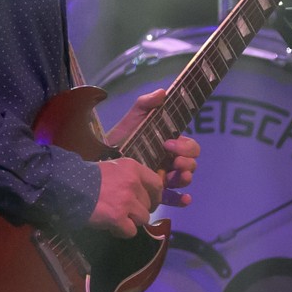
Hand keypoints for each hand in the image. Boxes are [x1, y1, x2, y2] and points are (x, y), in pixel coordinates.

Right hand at [88, 157, 162, 236]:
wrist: (68, 186)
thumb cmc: (87, 176)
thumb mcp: (112, 167)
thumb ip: (128, 177)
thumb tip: (139, 191)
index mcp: (133, 169)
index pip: (157, 185)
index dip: (155, 196)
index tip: (150, 203)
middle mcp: (133, 184)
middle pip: (149, 204)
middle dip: (139, 211)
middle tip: (125, 212)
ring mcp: (127, 201)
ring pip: (143, 219)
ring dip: (131, 221)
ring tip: (117, 219)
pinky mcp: (118, 218)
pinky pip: (130, 231)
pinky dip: (122, 232)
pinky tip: (111, 226)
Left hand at [104, 88, 199, 207]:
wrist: (100, 158)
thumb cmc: (120, 139)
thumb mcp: (132, 120)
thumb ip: (145, 105)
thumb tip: (163, 92)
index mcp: (169, 145)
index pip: (189, 146)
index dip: (185, 146)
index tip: (169, 144)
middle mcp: (170, 161)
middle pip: (191, 163)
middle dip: (187, 162)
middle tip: (174, 162)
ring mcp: (165, 178)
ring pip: (184, 179)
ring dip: (185, 178)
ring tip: (175, 177)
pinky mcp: (157, 193)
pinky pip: (174, 198)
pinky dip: (182, 199)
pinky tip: (184, 200)